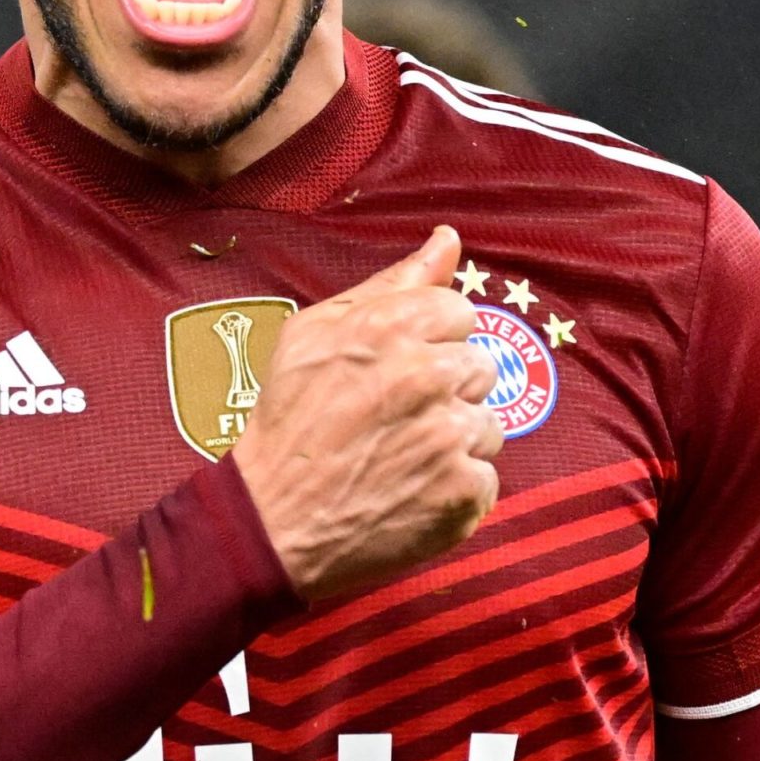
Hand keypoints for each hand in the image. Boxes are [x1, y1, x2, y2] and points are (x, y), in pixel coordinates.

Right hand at [232, 225, 502, 599]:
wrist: (270, 521)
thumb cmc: (290, 420)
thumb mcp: (316, 332)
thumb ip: (391, 283)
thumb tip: (448, 239)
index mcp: (393, 326)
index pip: (461, 311)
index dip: (431, 341)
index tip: (398, 368)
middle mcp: (427, 375)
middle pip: (480, 366)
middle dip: (446, 389)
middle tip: (395, 417)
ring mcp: (448, 437)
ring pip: (488, 423)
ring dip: (454, 440)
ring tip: (401, 456)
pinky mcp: (462, 492)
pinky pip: (486, 477)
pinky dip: (455, 488)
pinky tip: (412, 490)